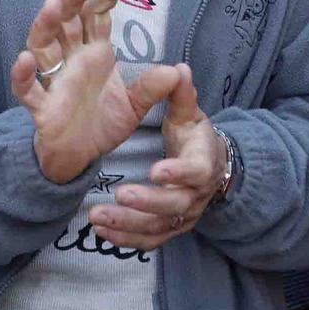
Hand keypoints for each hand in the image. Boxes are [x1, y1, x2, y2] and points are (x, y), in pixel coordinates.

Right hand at [9, 0, 184, 184]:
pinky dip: (23, 73)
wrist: (80, 157)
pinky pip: (27, 88)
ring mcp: (54, 80)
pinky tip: (26, 59)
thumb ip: (151, 89)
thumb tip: (176, 71)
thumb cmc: (102, 124)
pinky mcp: (41, 105)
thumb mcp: (134, 106)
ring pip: (43, 45)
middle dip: (72, 1)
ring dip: (46, 25)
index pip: (97, 16)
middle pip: (67, 22)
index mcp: (95, 54)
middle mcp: (72, 60)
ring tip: (53, 6)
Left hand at [90, 69, 223, 251]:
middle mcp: (195, 195)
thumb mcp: (190, 114)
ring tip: (97, 217)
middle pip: (174, 205)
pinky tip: (101, 232)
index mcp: (203, 163)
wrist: (211, 168)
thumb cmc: (194, 138)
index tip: (156, 170)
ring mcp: (183, 216)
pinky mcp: (170, 229)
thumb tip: (179, 69)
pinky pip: (149, 240)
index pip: (195, 171)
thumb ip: (181, 94)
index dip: (177, 173)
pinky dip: (126, 240)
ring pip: (158, 227)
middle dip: (147, 202)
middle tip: (119, 195)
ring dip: (128, 225)